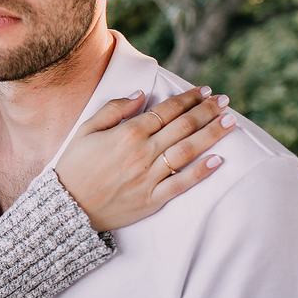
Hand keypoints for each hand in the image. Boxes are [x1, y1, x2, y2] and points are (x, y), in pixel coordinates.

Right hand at [54, 87, 234, 230]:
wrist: (67, 207)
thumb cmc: (74, 166)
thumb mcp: (85, 130)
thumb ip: (114, 109)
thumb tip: (141, 95)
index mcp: (127, 133)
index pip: (166, 111)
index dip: (188, 98)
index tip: (204, 90)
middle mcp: (142, 153)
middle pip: (183, 127)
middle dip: (207, 111)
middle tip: (224, 101)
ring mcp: (149, 177)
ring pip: (188, 151)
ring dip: (212, 134)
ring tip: (230, 122)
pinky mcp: (152, 199)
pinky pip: (182, 184)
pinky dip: (202, 172)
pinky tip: (218, 160)